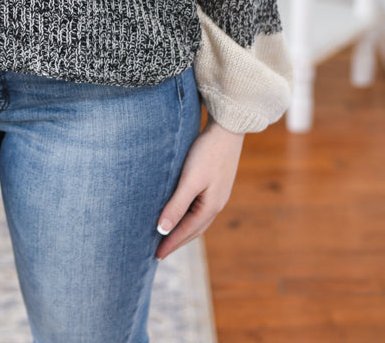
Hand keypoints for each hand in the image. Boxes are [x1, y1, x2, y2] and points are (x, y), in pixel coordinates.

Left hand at [155, 118, 243, 259]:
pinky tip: (181, 212)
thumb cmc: (207, 152)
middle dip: (177, 240)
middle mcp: (216, 204)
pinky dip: (188, 216)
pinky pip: (199, 207)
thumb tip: (162, 229)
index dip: (171, 242)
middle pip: (194, 229)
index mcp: (210, 207)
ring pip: (197, 219)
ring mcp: (217, 194)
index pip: (186, 231)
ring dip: (183, 229)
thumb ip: (177, 205)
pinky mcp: (215, 182)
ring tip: (168, 236)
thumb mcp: (190, 180)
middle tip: (160, 252)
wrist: (227, 128)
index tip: (156, 256)